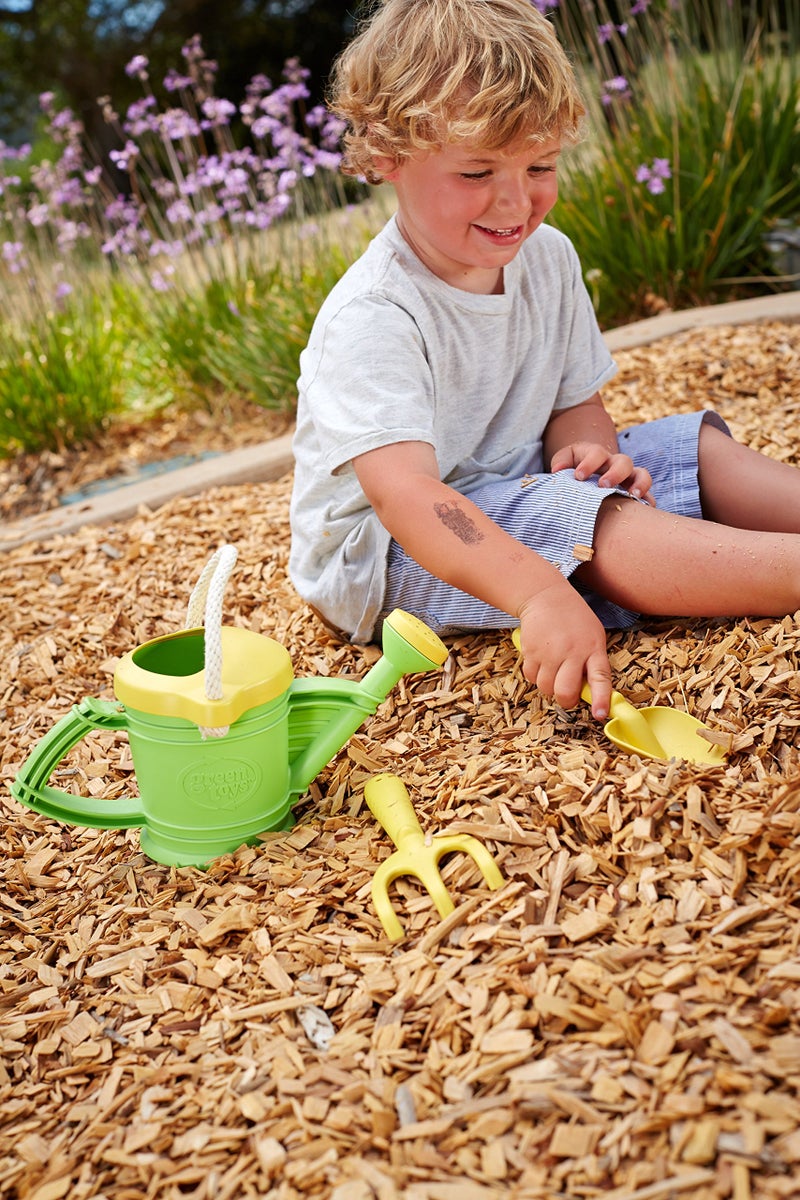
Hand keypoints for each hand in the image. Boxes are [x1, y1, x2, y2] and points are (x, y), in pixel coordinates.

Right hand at [517, 584, 611, 718]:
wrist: (546, 597)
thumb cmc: (574, 620)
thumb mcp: (593, 636)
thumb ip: (593, 662)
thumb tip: (588, 693)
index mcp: (593, 648)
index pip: (600, 678)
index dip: (600, 699)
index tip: (599, 715)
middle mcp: (572, 652)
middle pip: (565, 692)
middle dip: (566, 700)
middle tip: (567, 694)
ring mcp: (549, 652)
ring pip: (546, 688)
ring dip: (549, 685)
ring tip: (554, 668)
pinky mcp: (531, 652)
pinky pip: (531, 677)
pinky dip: (535, 675)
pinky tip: (541, 660)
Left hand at [551, 441, 654, 504]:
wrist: (588, 471)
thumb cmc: (575, 467)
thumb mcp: (566, 460)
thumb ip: (561, 461)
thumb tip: (557, 470)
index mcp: (598, 455)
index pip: (597, 453)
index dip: (589, 463)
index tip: (578, 476)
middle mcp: (615, 464)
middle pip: (623, 461)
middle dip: (615, 473)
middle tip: (603, 485)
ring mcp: (628, 477)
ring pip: (642, 474)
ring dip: (640, 484)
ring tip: (633, 496)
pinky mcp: (635, 490)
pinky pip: (648, 494)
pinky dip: (649, 501)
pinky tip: (647, 509)